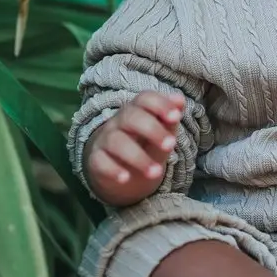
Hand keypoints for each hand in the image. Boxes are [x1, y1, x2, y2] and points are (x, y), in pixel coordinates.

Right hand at [85, 90, 185, 205]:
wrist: (123, 169)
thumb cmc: (146, 144)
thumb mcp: (162, 133)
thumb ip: (170, 119)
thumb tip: (180, 100)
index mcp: (138, 110)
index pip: (145, 98)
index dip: (160, 104)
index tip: (176, 117)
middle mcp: (119, 121)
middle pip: (131, 117)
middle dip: (152, 130)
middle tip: (171, 146)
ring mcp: (106, 140)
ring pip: (117, 142)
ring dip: (138, 158)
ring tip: (157, 173)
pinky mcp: (96, 160)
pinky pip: (101, 161)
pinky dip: (113, 170)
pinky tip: (126, 178)